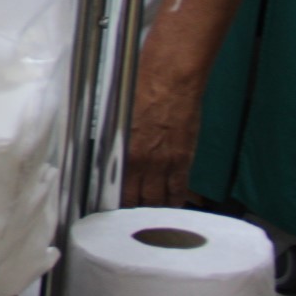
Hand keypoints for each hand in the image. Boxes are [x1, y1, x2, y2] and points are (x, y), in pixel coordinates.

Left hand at [122, 66, 204, 206]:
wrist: (170, 80)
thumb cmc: (140, 91)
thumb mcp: (116, 120)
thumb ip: (115, 145)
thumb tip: (111, 161)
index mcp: (121, 152)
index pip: (116, 190)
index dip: (116, 203)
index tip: (114, 209)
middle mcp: (142, 162)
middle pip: (138, 200)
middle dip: (135, 210)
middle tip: (133, 216)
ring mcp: (164, 163)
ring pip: (159, 199)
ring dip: (156, 208)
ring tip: (153, 214)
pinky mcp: (184, 160)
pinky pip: (179, 189)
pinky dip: (176, 200)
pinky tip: (173, 204)